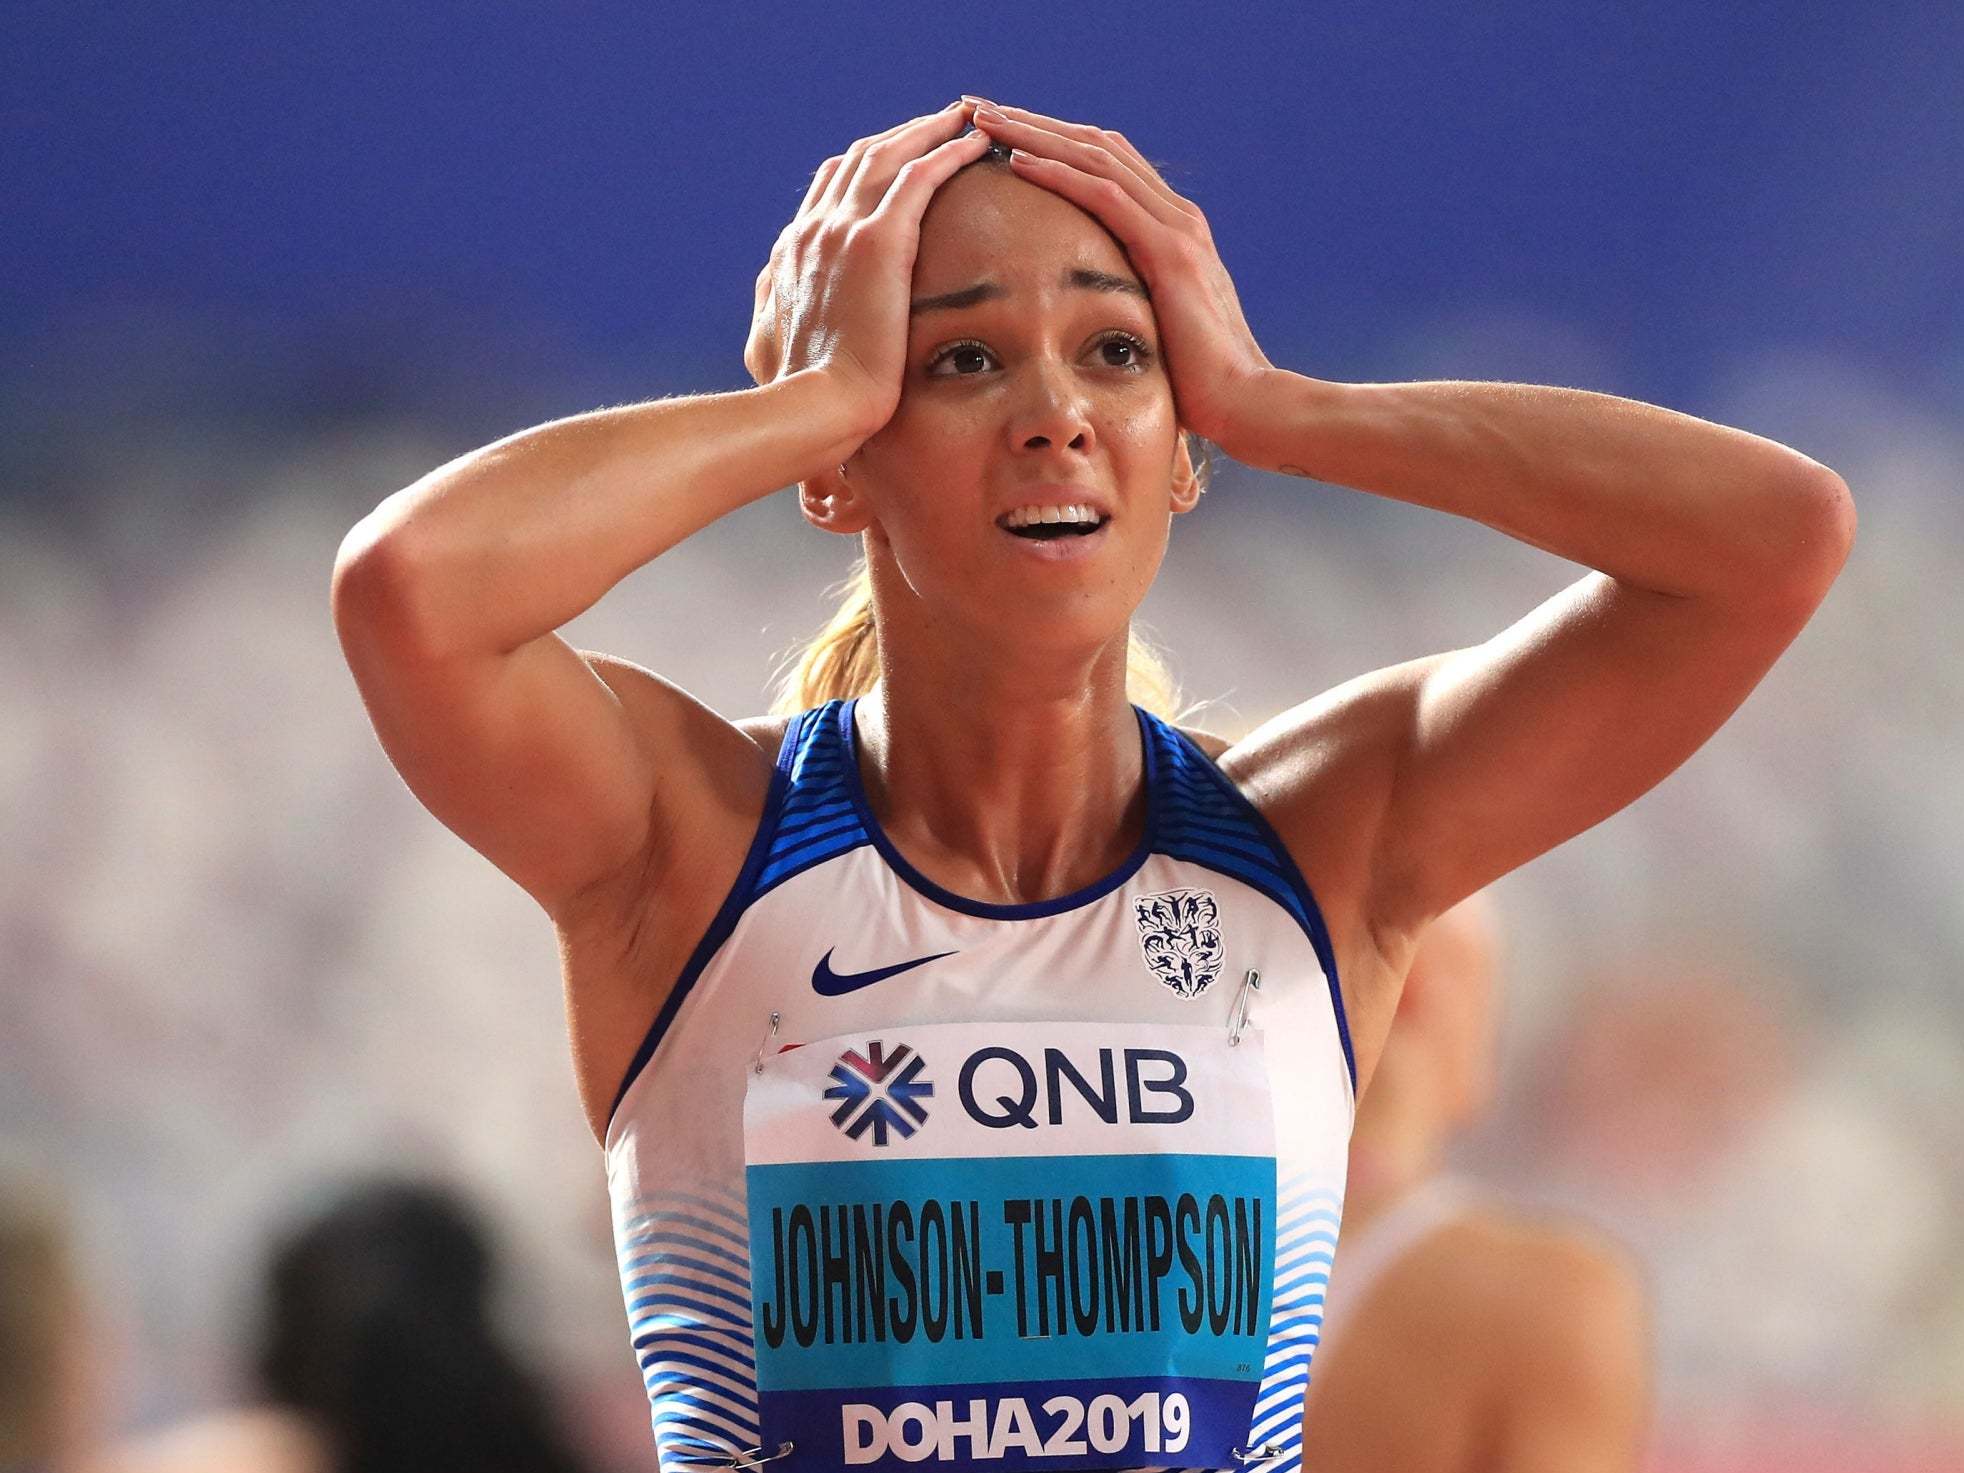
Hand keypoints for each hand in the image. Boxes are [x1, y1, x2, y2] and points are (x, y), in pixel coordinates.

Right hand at [745, 102, 992, 439]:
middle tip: (939, 124)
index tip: (897, 162)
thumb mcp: (769, 348)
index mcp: (792, 254)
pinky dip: (947, 152)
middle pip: (859, 160)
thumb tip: (768, 298)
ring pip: (889, 156)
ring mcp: (843, 231)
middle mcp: (814, 231)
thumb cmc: (798, 399)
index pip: (828, 190)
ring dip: (928, 131)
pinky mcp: (879, 242)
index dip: (865, 168)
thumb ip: (771, 312)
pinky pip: (919, 177)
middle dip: (900, 137)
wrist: (812, 411)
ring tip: (966, 120)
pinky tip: (974, 144)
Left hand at [965, 100, 1275, 451]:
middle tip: (979, 109)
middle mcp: (1178, 217)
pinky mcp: (1170, 251)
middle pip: (1095, 145)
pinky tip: (1015, 160)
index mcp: (1173, 232)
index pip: (1106, 165)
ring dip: (1034, 134)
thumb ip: (1132, 314)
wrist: (1250, 406)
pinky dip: (1057, 171)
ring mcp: (1177, 228)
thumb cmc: (1201, 388)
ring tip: (983, 120)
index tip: (1001, 136)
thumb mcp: (1158, 336)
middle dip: (1034, 124)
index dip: (1053, 144)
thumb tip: (1093, 331)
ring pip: (1094, 156)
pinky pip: (1104, 194)